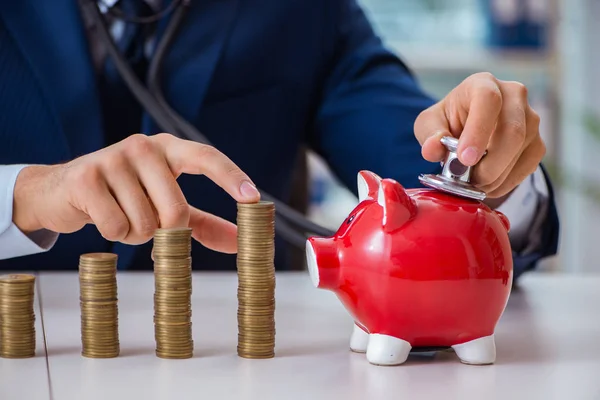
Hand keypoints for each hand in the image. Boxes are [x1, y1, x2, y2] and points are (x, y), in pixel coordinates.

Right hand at [12, 133, 259, 252]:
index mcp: (169, 149)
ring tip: (120, 214)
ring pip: (145, 224)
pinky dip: (113, 233)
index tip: (253, 198)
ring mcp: (113, 158)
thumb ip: (204, 223)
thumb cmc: (125, 196)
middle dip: (165, 232)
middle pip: (177, 211)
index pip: (207, 158)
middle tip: (147, 223)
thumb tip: (240, 242)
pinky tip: (102, 215)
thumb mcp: (166, 206)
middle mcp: (144, 146)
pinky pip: (117, 227)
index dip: (232, 177)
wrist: (63, 190)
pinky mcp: (87, 177)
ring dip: (136, 234)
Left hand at [414, 72, 545, 198]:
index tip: (465, 159)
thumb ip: (429, 135)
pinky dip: (507, 182)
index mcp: (482, 84)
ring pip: (522, 150)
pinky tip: (489, 185)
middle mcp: (513, 95)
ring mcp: (530, 118)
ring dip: (497, 176)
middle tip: (471, 181)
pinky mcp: (537, 142)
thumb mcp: (429, 125)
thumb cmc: (448, 122)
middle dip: (491, 164)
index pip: (488, 100)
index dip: (478, 131)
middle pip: (513, 130)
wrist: (468, 130)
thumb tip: (433, 149)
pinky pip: (528, 165)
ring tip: (475, 184)